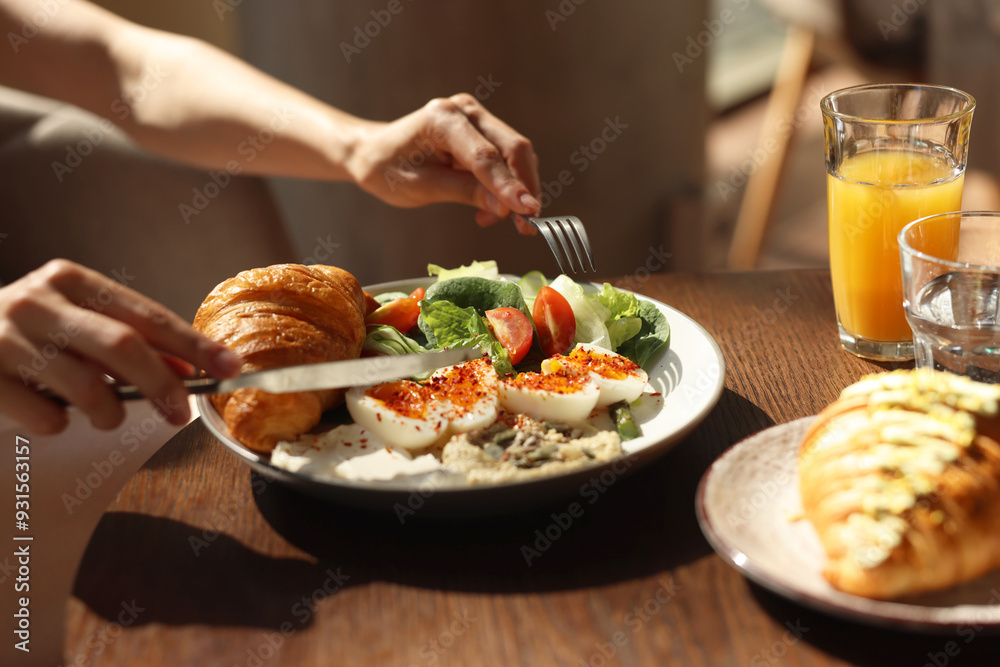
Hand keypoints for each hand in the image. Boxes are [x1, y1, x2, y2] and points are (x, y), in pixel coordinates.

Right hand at [0, 260, 241, 433]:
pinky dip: (62, 424)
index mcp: (70, 281)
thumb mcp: (76, 325)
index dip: (192, 344)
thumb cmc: (24, 336)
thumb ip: (126, 342)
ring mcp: (5, 338)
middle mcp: (38, 302)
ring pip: (86, 385)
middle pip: (123, 345)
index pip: (147, 315)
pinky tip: (53, 416)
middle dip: (163, 384)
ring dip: (111, 412)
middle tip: (180, 413)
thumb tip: (188, 371)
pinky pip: (45, 415)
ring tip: (108, 417)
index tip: (229, 366)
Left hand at [346, 93, 541, 232]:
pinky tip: (491, 207)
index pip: (486, 156)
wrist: (374, 153)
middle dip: (524, 188)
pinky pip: (506, 158)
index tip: (529, 212)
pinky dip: (507, 185)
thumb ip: (464, 193)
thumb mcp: (421, 188)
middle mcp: (465, 111)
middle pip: (513, 148)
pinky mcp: (482, 131)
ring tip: (497, 219)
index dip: (510, 186)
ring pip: (516, 153)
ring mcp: (476, 118)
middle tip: (526, 225)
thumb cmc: (388, 169)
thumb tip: (505, 208)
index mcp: (442, 119)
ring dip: (517, 189)